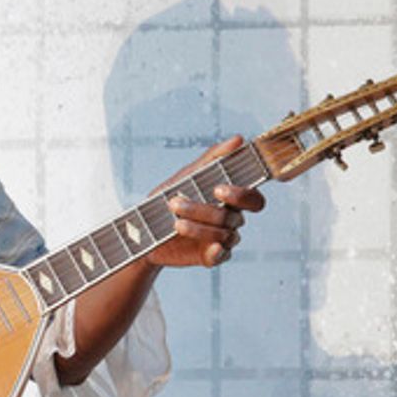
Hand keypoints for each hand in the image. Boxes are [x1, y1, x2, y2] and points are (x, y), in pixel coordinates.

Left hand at [149, 135, 265, 270]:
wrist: (143, 231)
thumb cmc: (169, 198)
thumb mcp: (186, 176)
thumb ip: (212, 158)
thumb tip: (238, 140)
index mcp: (230, 199)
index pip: (252, 198)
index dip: (243, 195)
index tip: (219, 189)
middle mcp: (231, 218)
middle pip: (235, 216)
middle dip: (209, 211)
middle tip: (181, 203)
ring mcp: (222, 239)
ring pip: (224, 234)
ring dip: (199, 227)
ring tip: (175, 222)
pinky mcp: (210, 256)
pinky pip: (222, 255)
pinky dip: (217, 252)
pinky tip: (209, 248)